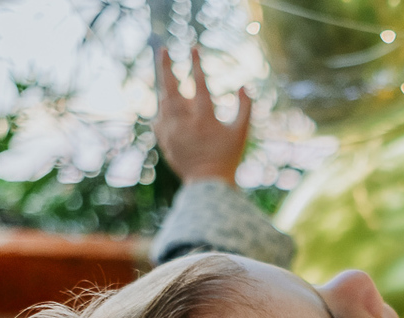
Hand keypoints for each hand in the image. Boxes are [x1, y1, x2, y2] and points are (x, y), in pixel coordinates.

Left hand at [153, 47, 251, 184]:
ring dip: (164, 86)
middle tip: (163, 49)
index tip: (193, 48)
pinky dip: (162, 108)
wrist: (208, 184)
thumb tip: (244, 85)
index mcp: (204, 119)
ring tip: (166, 74)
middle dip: (166, 66)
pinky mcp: (164, 140)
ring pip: (162, 101)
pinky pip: (158, 118)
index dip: (195, 64)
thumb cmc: (228, 157)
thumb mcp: (242, 133)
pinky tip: (165, 104)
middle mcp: (183, 123)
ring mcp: (171, 132)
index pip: (198, 83)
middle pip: (170, 88)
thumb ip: (245, 107)